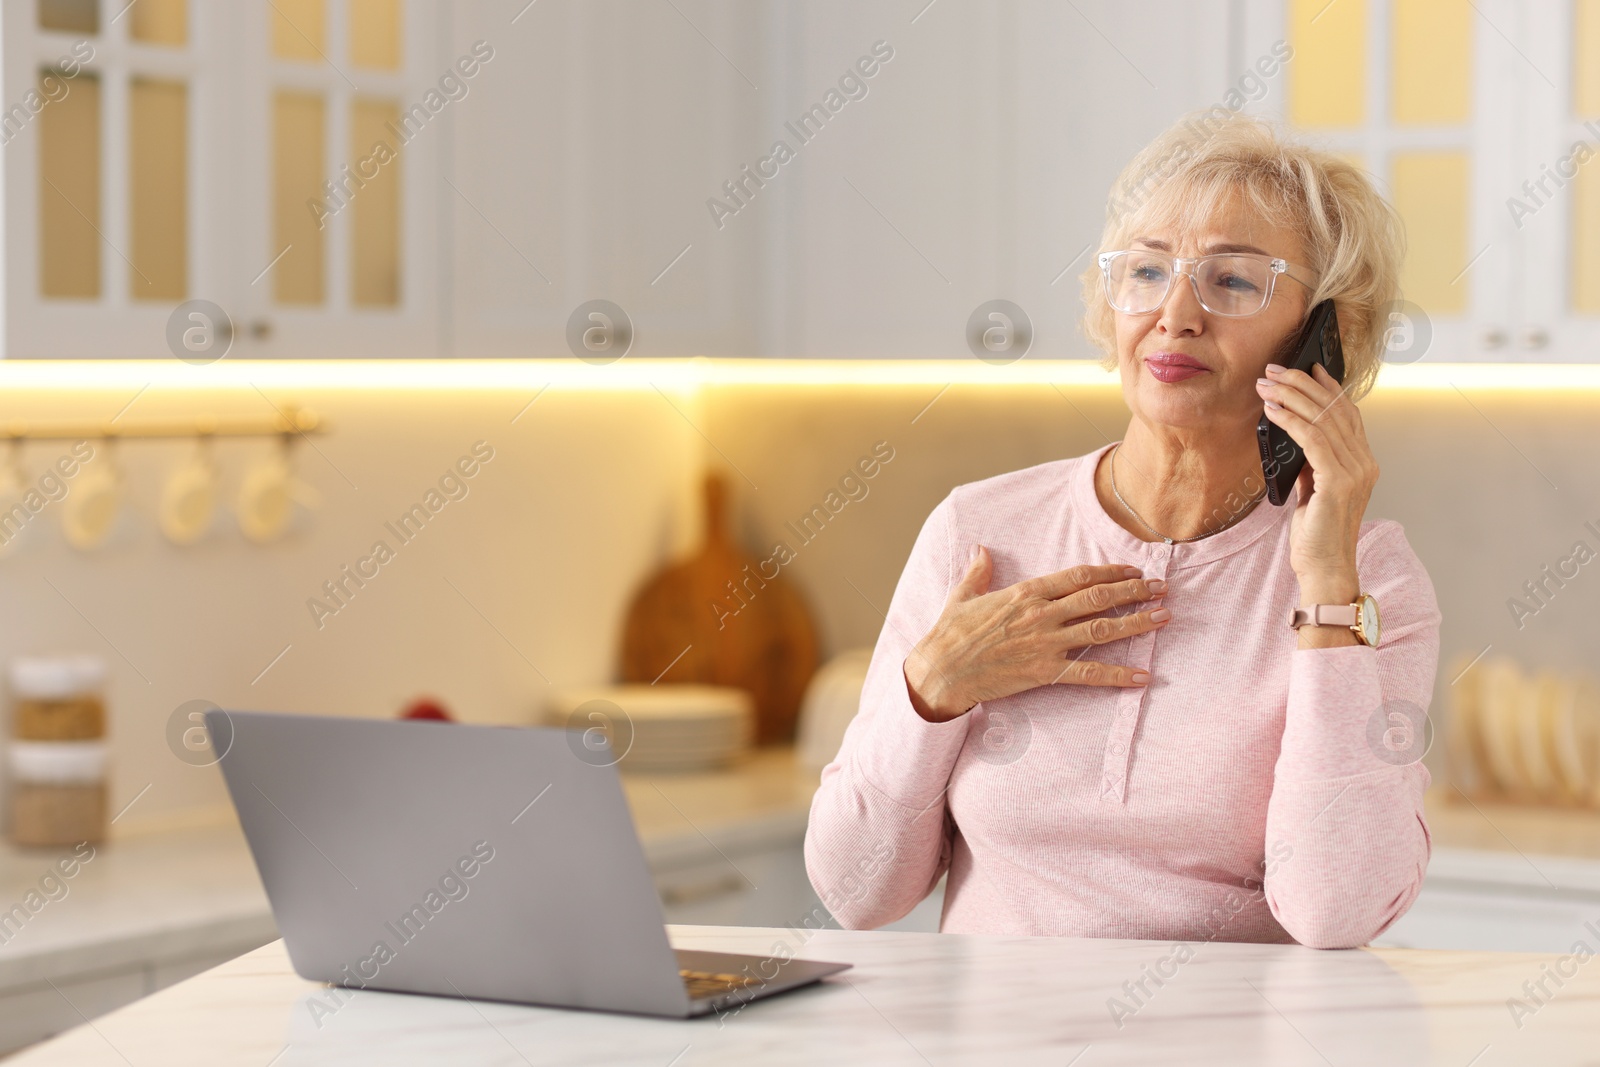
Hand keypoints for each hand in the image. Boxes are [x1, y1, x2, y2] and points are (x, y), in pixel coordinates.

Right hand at [903, 547, 1169, 722]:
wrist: (941, 671)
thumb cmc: (949, 633)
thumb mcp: (963, 595)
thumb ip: (978, 571)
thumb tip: (981, 549)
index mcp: (1025, 592)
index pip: (1078, 577)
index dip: (1109, 571)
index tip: (1133, 569)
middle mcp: (1041, 614)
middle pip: (1098, 598)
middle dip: (1134, 591)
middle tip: (1162, 587)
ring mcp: (1045, 643)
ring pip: (1100, 629)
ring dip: (1136, 623)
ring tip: (1163, 618)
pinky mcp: (1045, 672)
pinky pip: (1088, 672)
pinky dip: (1118, 675)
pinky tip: (1143, 676)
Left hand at [1256, 361, 1375, 594]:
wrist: (1323, 568)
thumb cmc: (1315, 534)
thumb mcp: (1313, 489)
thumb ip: (1311, 462)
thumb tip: (1292, 432)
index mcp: (1363, 463)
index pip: (1348, 413)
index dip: (1328, 387)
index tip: (1308, 367)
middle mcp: (1365, 463)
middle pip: (1335, 410)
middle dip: (1303, 384)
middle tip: (1275, 370)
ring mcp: (1356, 471)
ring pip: (1323, 420)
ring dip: (1291, 397)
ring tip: (1266, 385)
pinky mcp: (1339, 481)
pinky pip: (1312, 440)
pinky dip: (1290, 421)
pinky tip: (1272, 411)